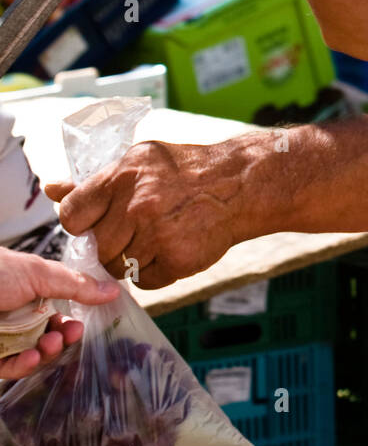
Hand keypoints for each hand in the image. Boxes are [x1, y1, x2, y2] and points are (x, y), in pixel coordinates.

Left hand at [0, 247, 117, 380]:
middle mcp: (15, 317)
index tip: (83, 324)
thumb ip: (76, 285)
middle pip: (48, 337)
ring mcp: (2, 338)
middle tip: (68, 335)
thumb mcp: (38, 273)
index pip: (57, 314)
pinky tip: (31, 357)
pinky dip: (24, 365)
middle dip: (62, 339)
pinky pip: (11, 367)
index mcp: (27, 293)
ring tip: (49, 343)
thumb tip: (113, 290)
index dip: (71, 323)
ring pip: (33, 355)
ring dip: (46, 353)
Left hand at [44, 137, 250, 289]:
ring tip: (156, 241)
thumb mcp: (139, 163)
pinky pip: (147, 282)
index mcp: (121, 177)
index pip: (72, 215)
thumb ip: (96, 183)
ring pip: (120, 268)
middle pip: (98, 248)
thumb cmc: (185, 171)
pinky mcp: (177, 259)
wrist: (238, 184)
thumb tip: (51, 189)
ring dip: (133, 262)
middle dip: (111, 247)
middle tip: (133, 235)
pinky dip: (156, 273)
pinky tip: (171, 251)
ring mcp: (157, 234)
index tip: (97, 224)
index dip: (82, 224)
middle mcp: (136, 206)